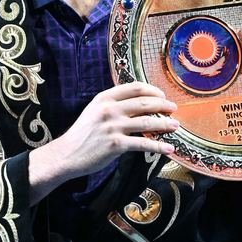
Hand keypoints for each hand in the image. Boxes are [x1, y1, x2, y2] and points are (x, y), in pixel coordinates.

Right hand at [28, 82, 177, 202]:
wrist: (66, 154)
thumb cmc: (82, 134)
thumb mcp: (94, 111)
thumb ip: (112, 105)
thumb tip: (138, 105)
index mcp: (104, 98)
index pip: (134, 88)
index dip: (152, 90)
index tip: (162, 96)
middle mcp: (109, 109)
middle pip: (144, 103)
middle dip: (163, 105)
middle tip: (173, 109)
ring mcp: (113, 127)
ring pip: (147, 122)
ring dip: (165, 124)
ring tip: (175, 126)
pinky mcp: (116, 145)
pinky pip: (143, 144)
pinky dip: (158, 146)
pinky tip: (169, 148)